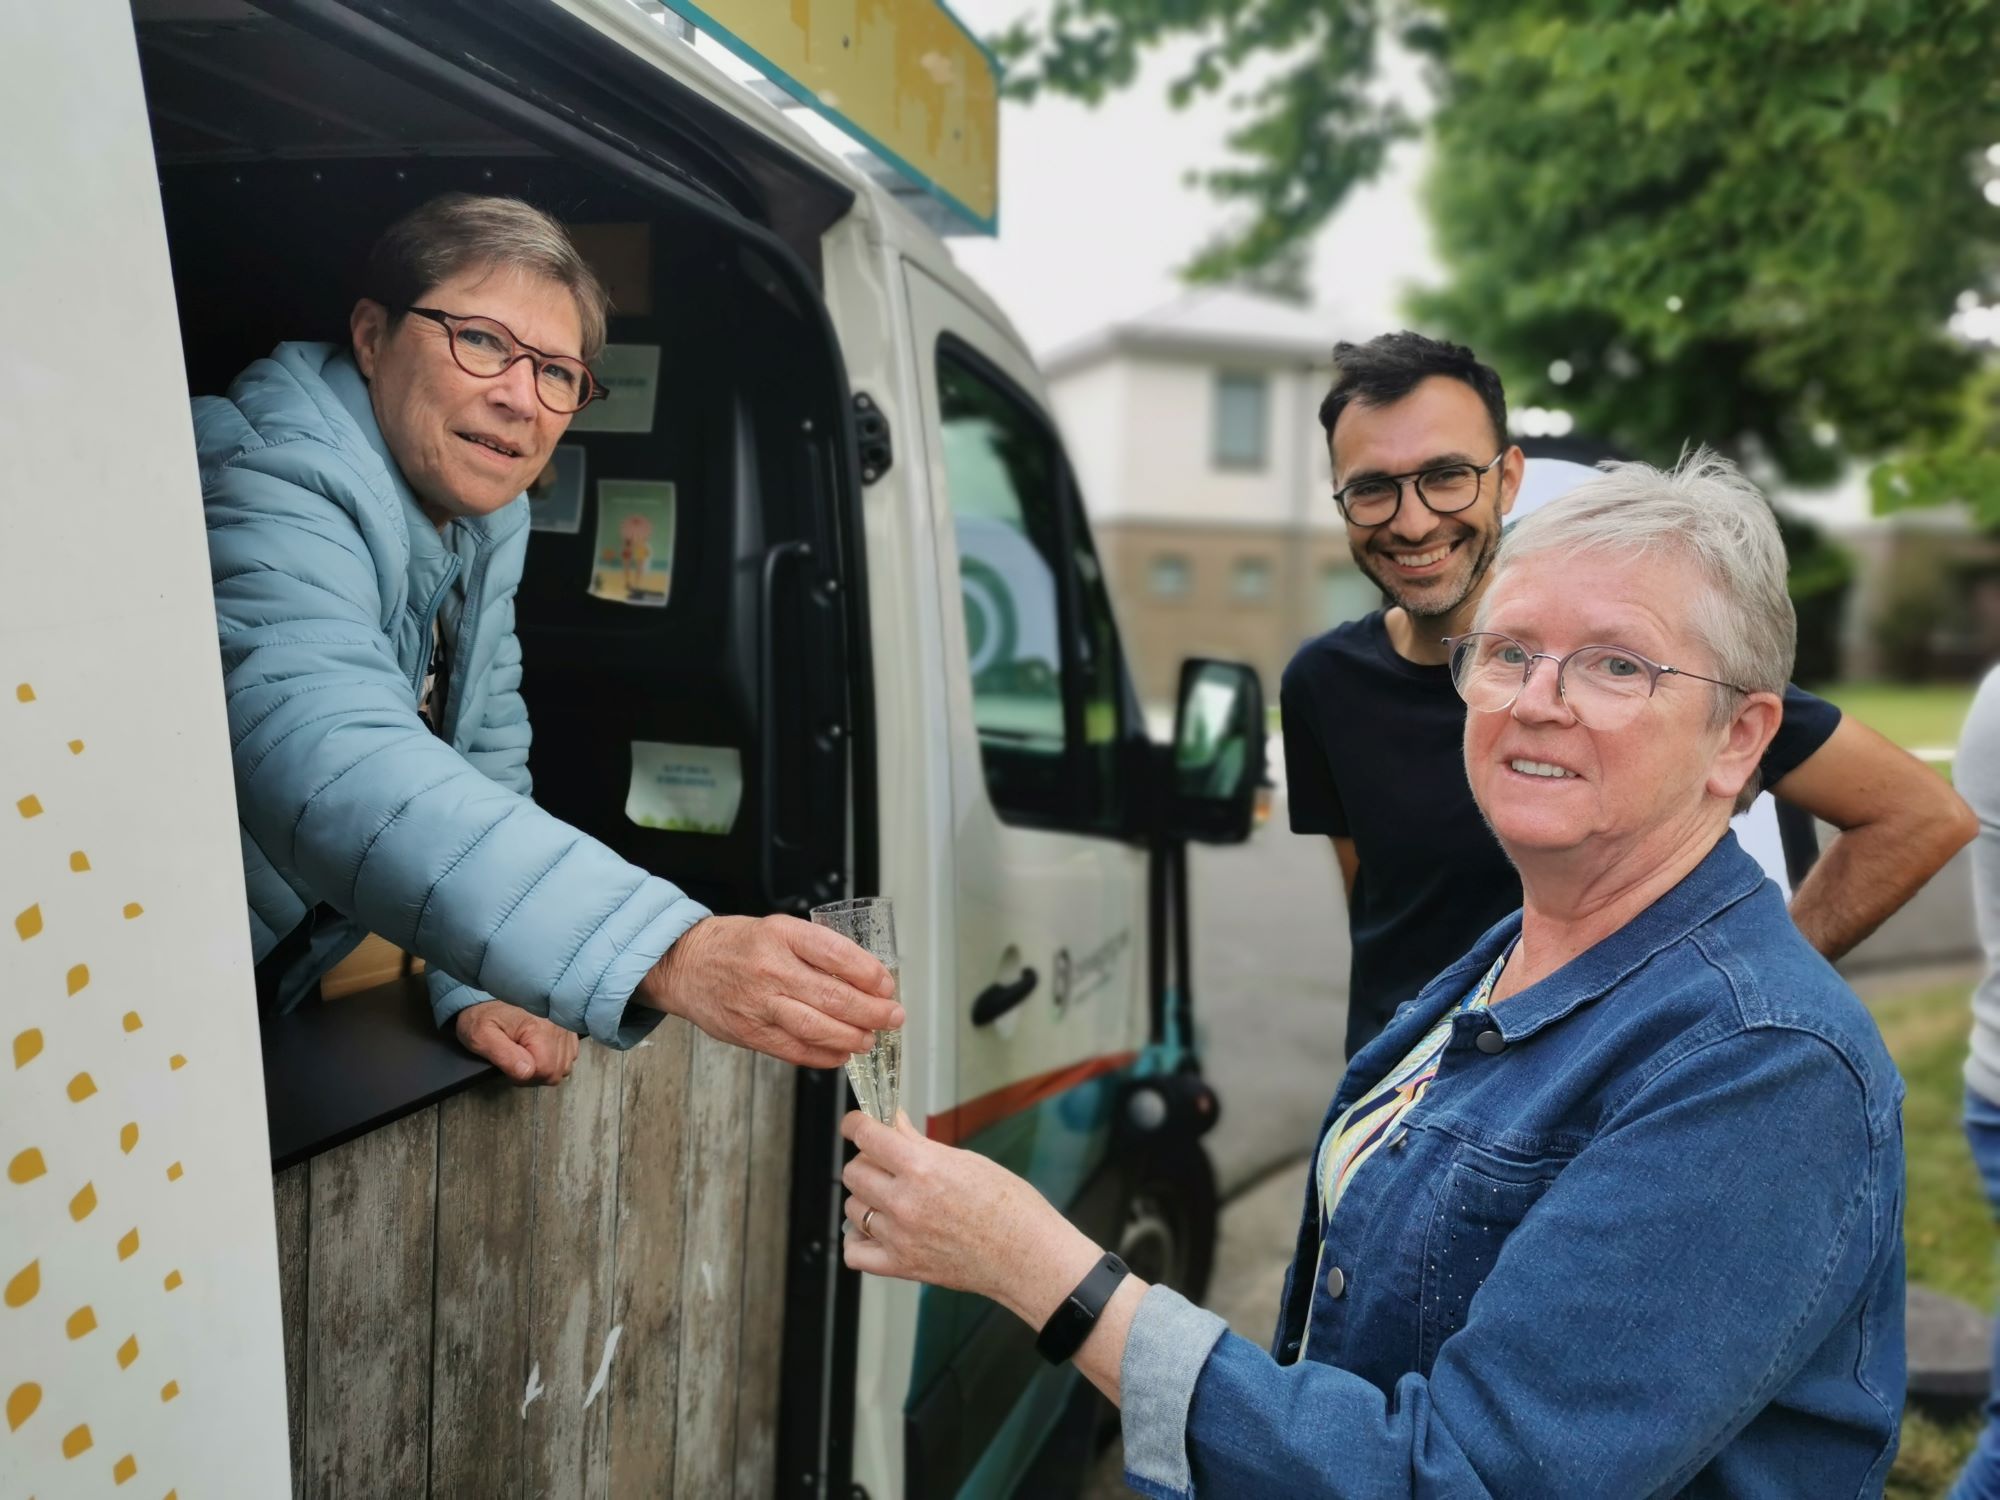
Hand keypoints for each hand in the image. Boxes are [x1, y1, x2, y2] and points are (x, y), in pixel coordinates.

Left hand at [454, 999, 579, 1084]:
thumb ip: (504, 1056)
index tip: (510, 1066)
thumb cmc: (483, 1013)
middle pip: (557, 1071)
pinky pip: (570, 1054)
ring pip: (565, 1065)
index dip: (525, 1077)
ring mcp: (565, 1027)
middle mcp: (558, 1026)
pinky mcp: (567, 1027)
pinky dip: (555, 1058)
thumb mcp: (481, 1036)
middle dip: (536, 1074)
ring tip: (526, 1056)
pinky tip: (538, 1051)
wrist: (489, 990)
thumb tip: (526, 1072)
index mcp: (539, 1028)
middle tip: (516, 1063)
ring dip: (546, 1067)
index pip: (545, 1071)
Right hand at [637, 914, 903, 1068]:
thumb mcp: (779, 929)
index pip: (837, 954)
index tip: (886, 985)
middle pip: (833, 996)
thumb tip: (865, 978)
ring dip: (852, 1037)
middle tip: (893, 1016)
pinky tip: (841, 1052)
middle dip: (872, 1011)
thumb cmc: (737, 946)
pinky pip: (795, 1049)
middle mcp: (771, 968)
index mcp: (783, 935)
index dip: (869, 974)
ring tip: (870, 1038)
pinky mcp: (750, 1032)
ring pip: (816, 1027)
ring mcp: (759, 1004)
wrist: (685, 964)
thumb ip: (817, 950)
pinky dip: (824, 1055)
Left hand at [838, 1111, 1100, 1327]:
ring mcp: (900, 1237)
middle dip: (866, 1161)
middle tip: (886, 1163)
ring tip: (891, 1199)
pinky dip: (859, 1239)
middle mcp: (905, 1202)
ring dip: (866, 1199)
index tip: (855, 1124)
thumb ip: (921, 1145)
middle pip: (853, 1171)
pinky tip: (877, 1230)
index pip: (866, 1136)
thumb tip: (892, 1125)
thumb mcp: (967, 1161)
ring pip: (852, 1207)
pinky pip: (854, 1252)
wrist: (1028, 1256)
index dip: (856, 1124)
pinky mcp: (901, 1266)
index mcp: (923, 1168)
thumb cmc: (1010, 1207)